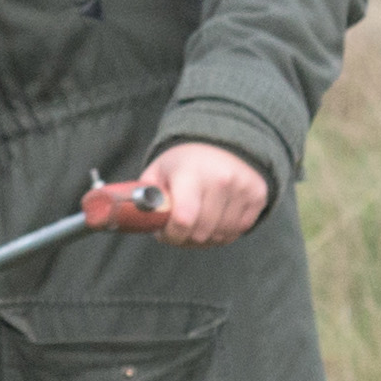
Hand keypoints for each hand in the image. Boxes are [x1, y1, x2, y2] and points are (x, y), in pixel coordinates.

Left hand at [96, 146, 270, 245]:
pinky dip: (223, 232)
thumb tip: (122, 219)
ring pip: (221, 236)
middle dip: (184, 239)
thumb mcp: (157, 171)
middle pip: (202, 233)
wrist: (224, 141)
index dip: (171, 236)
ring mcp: (243, 188)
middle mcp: (221, 181)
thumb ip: (143, 196)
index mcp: (191, 174)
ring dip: (204, 238)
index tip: (163, 234)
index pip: (183, 220)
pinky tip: (212, 221)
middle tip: (176, 231)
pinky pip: (239, 230)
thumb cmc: (182, 162)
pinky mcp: (258, 195)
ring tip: (193, 225)